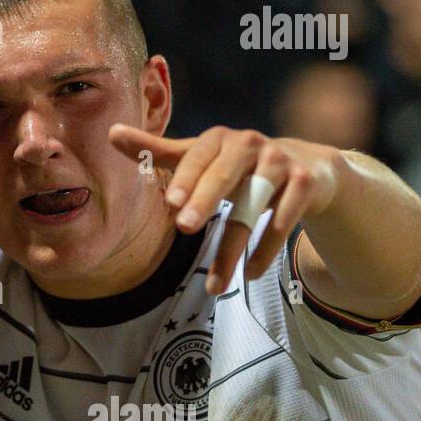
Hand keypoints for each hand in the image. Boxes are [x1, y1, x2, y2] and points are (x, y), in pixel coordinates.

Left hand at [110, 125, 340, 293]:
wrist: (308, 166)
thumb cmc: (238, 164)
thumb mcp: (201, 157)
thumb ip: (158, 151)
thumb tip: (112, 134)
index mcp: (219, 139)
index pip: (197, 156)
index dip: (185, 178)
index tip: (169, 203)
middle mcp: (250, 145)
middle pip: (225, 177)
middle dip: (205, 201)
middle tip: (184, 226)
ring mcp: (281, 163)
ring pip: (253, 209)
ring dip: (233, 249)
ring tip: (213, 286)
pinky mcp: (305, 184)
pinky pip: (284, 222)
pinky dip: (266, 250)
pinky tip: (249, 274)